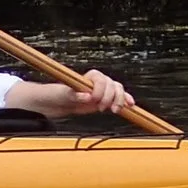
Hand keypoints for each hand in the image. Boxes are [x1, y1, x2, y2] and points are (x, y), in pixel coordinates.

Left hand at [9, 70, 135, 119]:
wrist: (58, 102)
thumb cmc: (57, 95)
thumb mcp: (62, 95)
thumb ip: (73, 95)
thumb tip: (85, 96)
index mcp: (88, 76)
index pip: (101, 79)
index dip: (100, 90)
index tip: (93, 100)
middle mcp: (98, 81)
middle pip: (113, 84)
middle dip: (110, 97)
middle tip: (102, 108)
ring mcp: (103, 90)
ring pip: (118, 90)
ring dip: (120, 99)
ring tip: (115, 110)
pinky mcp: (105, 98)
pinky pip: (119, 97)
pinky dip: (125, 100)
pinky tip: (130, 105)